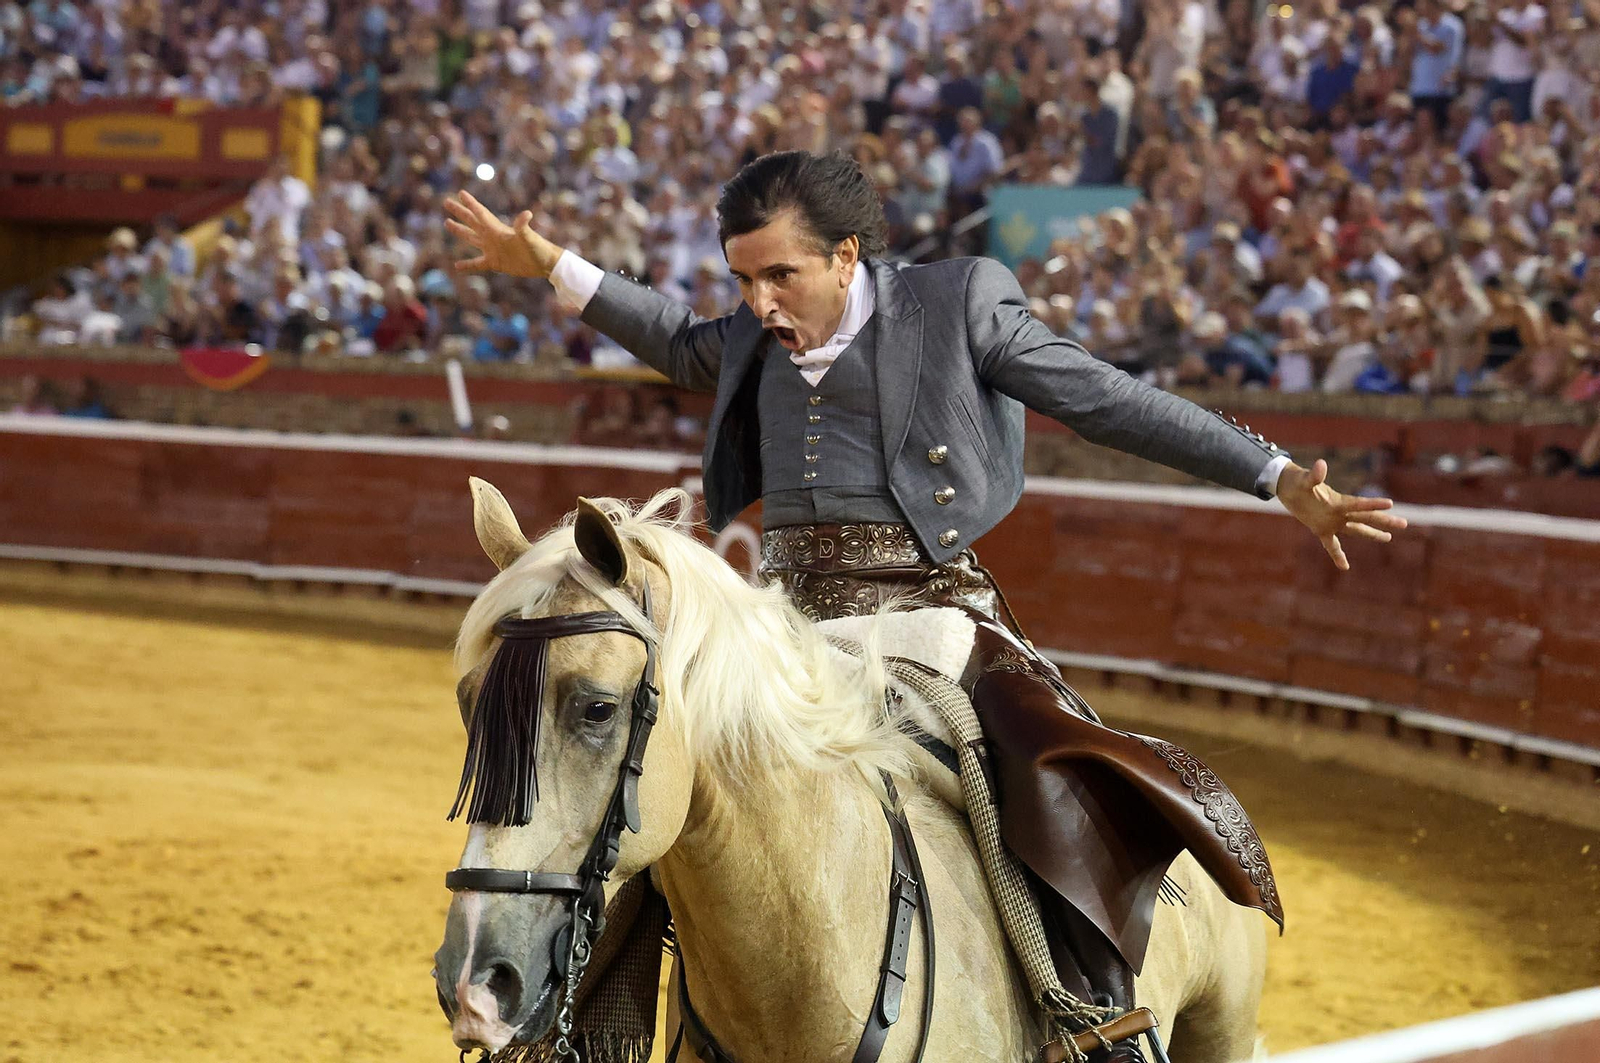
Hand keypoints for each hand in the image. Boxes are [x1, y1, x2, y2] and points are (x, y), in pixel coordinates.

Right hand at [445, 190, 563, 278]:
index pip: (480, 213)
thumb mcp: (529, 237)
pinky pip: (477, 264)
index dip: (471, 203)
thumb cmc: (539, 248)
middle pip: (472, 221)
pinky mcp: (495, 263)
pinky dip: (467, 265)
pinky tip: (456, 266)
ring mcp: (493, 249)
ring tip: (447, 223)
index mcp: (498, 229)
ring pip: (471, 238)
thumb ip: (524, 226)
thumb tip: (527, 214)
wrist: (545, 264)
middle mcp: (493, 237)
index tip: (460, 193)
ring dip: (460, 231)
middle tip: (447, 201)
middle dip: (460, 212)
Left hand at [1276, 459, 1407, 570]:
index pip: (1358, 505)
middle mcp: (1339, 512)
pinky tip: (1345, 567)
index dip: (1373, 504)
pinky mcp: (1321, 529)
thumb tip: (1321, 465)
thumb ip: (1314, 475)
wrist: (1287, 487)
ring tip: (1389, 538)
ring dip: (1372, 534)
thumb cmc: (1297, 481)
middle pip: (1365, 518)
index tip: (1390, 504)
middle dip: (1384, 521)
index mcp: (1338, 501)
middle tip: (1404, 524)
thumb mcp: (1304, 479)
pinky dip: (1337, 555)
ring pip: (1356, 530)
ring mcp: (1332, 522)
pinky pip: (1332, 545)